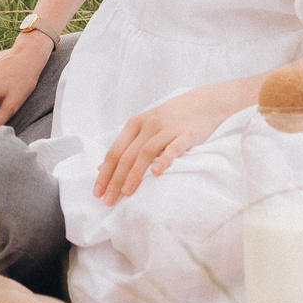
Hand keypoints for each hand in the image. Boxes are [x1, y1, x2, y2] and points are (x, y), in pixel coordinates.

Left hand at [92, 87, 232, 204]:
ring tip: (127, 193)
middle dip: (116, 180)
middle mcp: (148, 125)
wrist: (204, 102)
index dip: (105, 173)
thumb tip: (102, 167)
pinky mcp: (186, 134)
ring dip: (134, 175)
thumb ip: (126, 144)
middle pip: (127, 155)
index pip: (114, 151)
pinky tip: (156, 174)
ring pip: (145, 153)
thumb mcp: (145, 126)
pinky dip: (163, 160)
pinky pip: (172, 148)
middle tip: (108, 201)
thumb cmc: (172, 117)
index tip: (97, 192)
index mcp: (135, 123)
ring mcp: (167, 129)